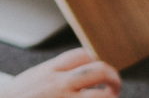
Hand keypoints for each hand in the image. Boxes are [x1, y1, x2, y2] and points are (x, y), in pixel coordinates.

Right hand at [0, 49, 120, 97]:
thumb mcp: (32, 78)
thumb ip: (53, 73)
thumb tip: (74, 69)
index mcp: (50, 70)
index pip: (83, 55)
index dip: (97, 61)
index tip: (101, 73)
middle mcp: (58, 84)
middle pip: (99, 71)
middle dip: (113, 78)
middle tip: (115, 87)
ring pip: (101, 96)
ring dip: (110, 97)